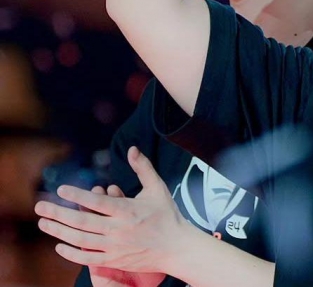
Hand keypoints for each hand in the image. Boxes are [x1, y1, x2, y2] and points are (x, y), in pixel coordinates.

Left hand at [34, 147, 187, 276]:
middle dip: (58, 214)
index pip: (98, 202)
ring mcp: (115, 247)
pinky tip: (59, 245)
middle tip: (39, 207)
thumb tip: (133, 149)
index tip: (61, 189)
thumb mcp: (157, 188)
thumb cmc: (166, 214)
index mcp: (128, 210)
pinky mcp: (114, 260)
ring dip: (59, 231)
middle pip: (83, 222)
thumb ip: (143, 168)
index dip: (79, 195)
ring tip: (43, 223)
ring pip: (81, 240)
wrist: (176, 247)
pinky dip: (71, 253)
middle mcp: (119, 229)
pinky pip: (87, 258)